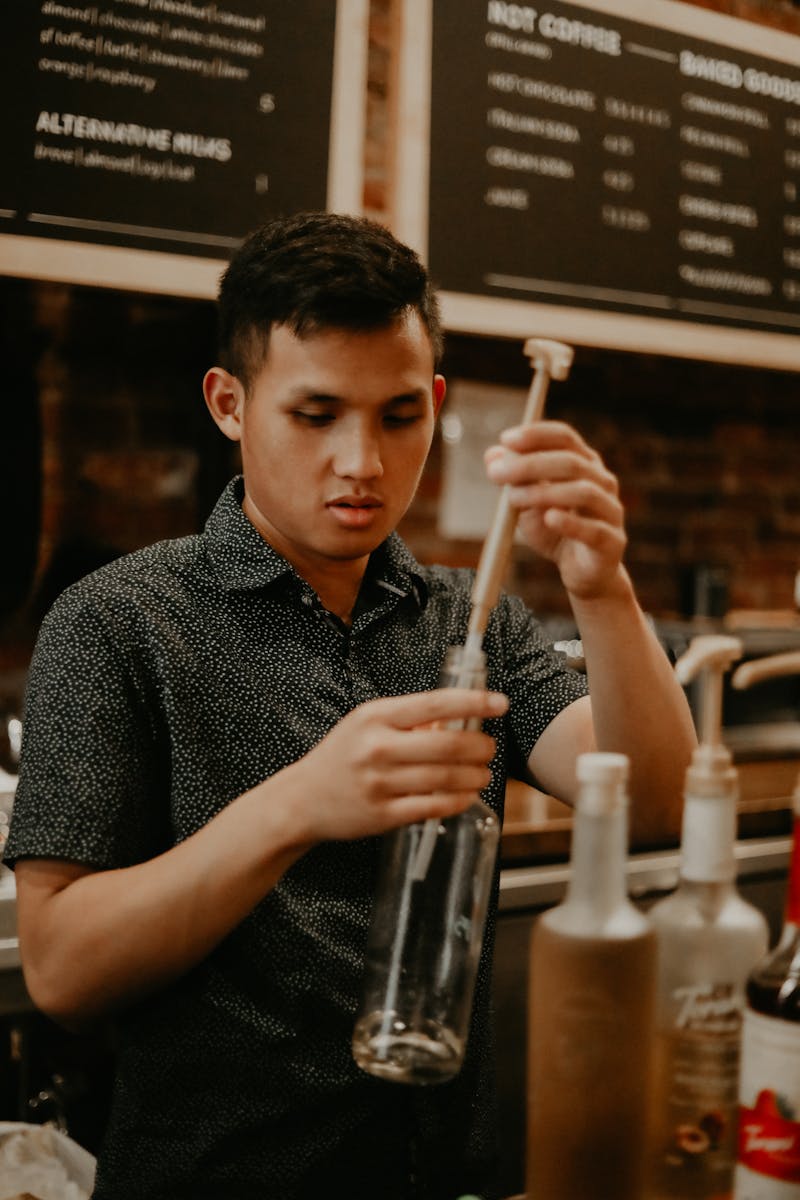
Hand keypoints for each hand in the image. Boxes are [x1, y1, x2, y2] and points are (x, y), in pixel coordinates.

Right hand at [285, 688, 507, 842]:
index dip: (474, 703)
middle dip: (480, 747)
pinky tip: (467, 795)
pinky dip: (458, 800)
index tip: (500, 703)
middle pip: (447, 745)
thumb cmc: (341, 756)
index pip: (435, 704)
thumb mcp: (366, 724)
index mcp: (375, 717)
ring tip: (483, 773)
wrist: (301, 800)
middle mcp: (378, 748)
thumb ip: (408, 720)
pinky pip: (434, 806)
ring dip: (475, 775)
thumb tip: (456, 720)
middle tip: (490, 747)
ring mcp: (381, 784)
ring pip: (446, 778)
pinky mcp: (384, 815)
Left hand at [485, 419, 626, 599]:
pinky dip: (570, 522)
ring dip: (543, 493)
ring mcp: (611, 511)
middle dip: (530, 465)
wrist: (580, 572)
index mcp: (584, 464)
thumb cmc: (554, 531)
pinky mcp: (613, 542)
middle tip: (496, 474)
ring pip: (584, 492)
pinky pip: (594, 530)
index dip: (536, 435)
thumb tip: (492, 456)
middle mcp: (603, 482)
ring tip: (513, 499)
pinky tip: (550, 519)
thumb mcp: (526, 503)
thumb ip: (513, 480)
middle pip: (571, 462)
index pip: (565, 438)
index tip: (505, 439)